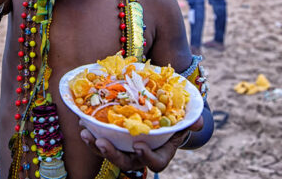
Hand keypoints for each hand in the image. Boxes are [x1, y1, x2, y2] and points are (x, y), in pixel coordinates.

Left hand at [79, 115, 203, 172]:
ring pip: (109, 154)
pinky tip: (83, 123)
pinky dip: (91, 134)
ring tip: (86, 133)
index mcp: (160, 154)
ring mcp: (125, 150)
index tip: (139, 145)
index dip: (146, 156)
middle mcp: (140, 156)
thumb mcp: (184, 119)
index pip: (155, 162)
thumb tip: (198, 122)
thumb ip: (191, 121)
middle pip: (126, 162)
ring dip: (96, 146)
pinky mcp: (113, 140)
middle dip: (113, 154)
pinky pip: (100, 141)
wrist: (161, 117)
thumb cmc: (175, 120)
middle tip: (103, 142)